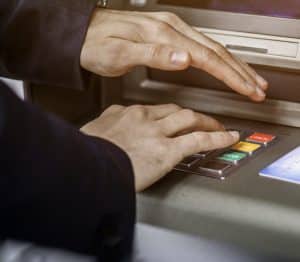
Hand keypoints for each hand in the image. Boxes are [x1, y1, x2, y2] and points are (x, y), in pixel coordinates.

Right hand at [80, 104, 238, 191]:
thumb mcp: (93, 131)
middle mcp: (145, 118)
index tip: (172, 119)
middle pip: (174, 110)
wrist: (86, 166)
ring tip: (218, 125)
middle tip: (200, 119)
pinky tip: (228, 137)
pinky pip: (199, 140)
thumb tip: (107, 128)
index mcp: (126, 114)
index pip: (153, 109)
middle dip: (190, 114)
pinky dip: (217, 138)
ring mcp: (158, 133)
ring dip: (206, 121)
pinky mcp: (167, 150)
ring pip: (189, 119)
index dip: (167, 114)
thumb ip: (106, 126)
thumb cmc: (88, 152)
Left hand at [81, 9, 267, 100]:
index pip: (207, 58)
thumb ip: (152, 56)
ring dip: (234, 66)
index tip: (247, 89)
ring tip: (249, 80)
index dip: (230, 76)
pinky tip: (223, 66)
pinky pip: (200, 47)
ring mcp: (171, 31)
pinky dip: (217, 59)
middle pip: (216, 51)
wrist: (82, 34)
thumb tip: (183, 59)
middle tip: (259, 88)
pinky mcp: (167, 35)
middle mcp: (171, 30)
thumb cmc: (96, 45)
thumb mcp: (119, 54)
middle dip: (240, 72)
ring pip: (212, 48)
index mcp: (164, 36)